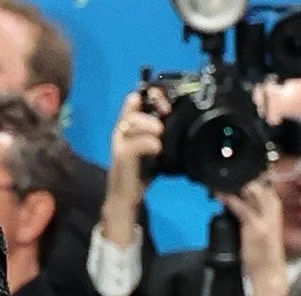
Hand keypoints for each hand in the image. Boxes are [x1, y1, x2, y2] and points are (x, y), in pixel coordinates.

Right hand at [100, 86, 164, 244]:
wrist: (125, 197)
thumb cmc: (140, 173)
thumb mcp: (153, 148)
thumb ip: (161, 134)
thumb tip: (180, 122)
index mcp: (131, 124)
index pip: (139, 96)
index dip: (154, 94)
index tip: (168, 105)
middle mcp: (123, 128)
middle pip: (133, 101)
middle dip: (153, 102)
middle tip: (167, 112)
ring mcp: (120, 141)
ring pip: (132, 120)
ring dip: (149, 122)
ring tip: (161, 132)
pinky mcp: (121, 155)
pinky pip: (134, 143)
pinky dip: (148, 142)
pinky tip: (157, 148)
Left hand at [224, 173, 287, 295]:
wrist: (269, 273)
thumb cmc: (263, 252)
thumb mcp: (259, 223)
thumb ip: (249, 207)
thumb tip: (233, 194)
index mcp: (274, 202)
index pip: (262, 177)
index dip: (247, 169)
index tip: (231, 165)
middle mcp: (272, 205)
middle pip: (257, 178)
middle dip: (239, 172)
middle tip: (220, 171)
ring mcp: (264, 215)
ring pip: (250, 187)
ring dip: (232, 183)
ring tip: (216, 180)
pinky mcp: (254, 226)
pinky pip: (239, 206)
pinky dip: (227, 198)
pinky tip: (218, 194)